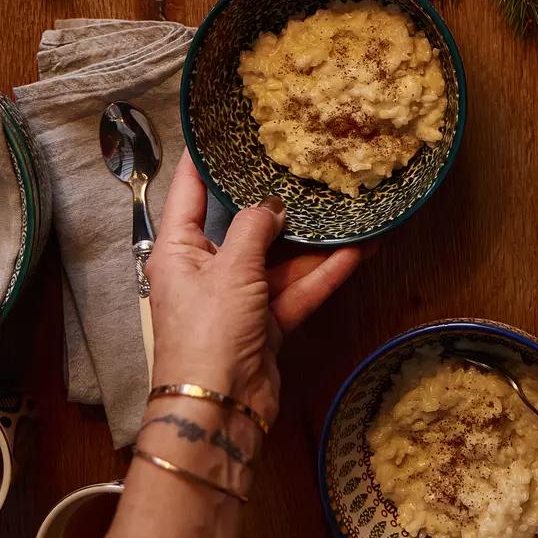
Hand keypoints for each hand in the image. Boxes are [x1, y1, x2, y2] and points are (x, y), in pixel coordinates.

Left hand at [146, 152, 370, 432]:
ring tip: (349, 209)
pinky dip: (324, 274)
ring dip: (314, 242)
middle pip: (244, 224)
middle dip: (277, 201)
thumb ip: (255, 227)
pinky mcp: (267, 323)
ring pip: (279, 259)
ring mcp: (239, 297)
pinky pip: (297, 289)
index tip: (223, 127)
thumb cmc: (208, 332)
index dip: (205, 158)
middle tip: (305, 165)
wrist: (218, 409)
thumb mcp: (231, 269)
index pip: (189, 191)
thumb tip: (273, 204)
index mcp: (179, 248)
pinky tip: (358, 251)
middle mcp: (207, 267)